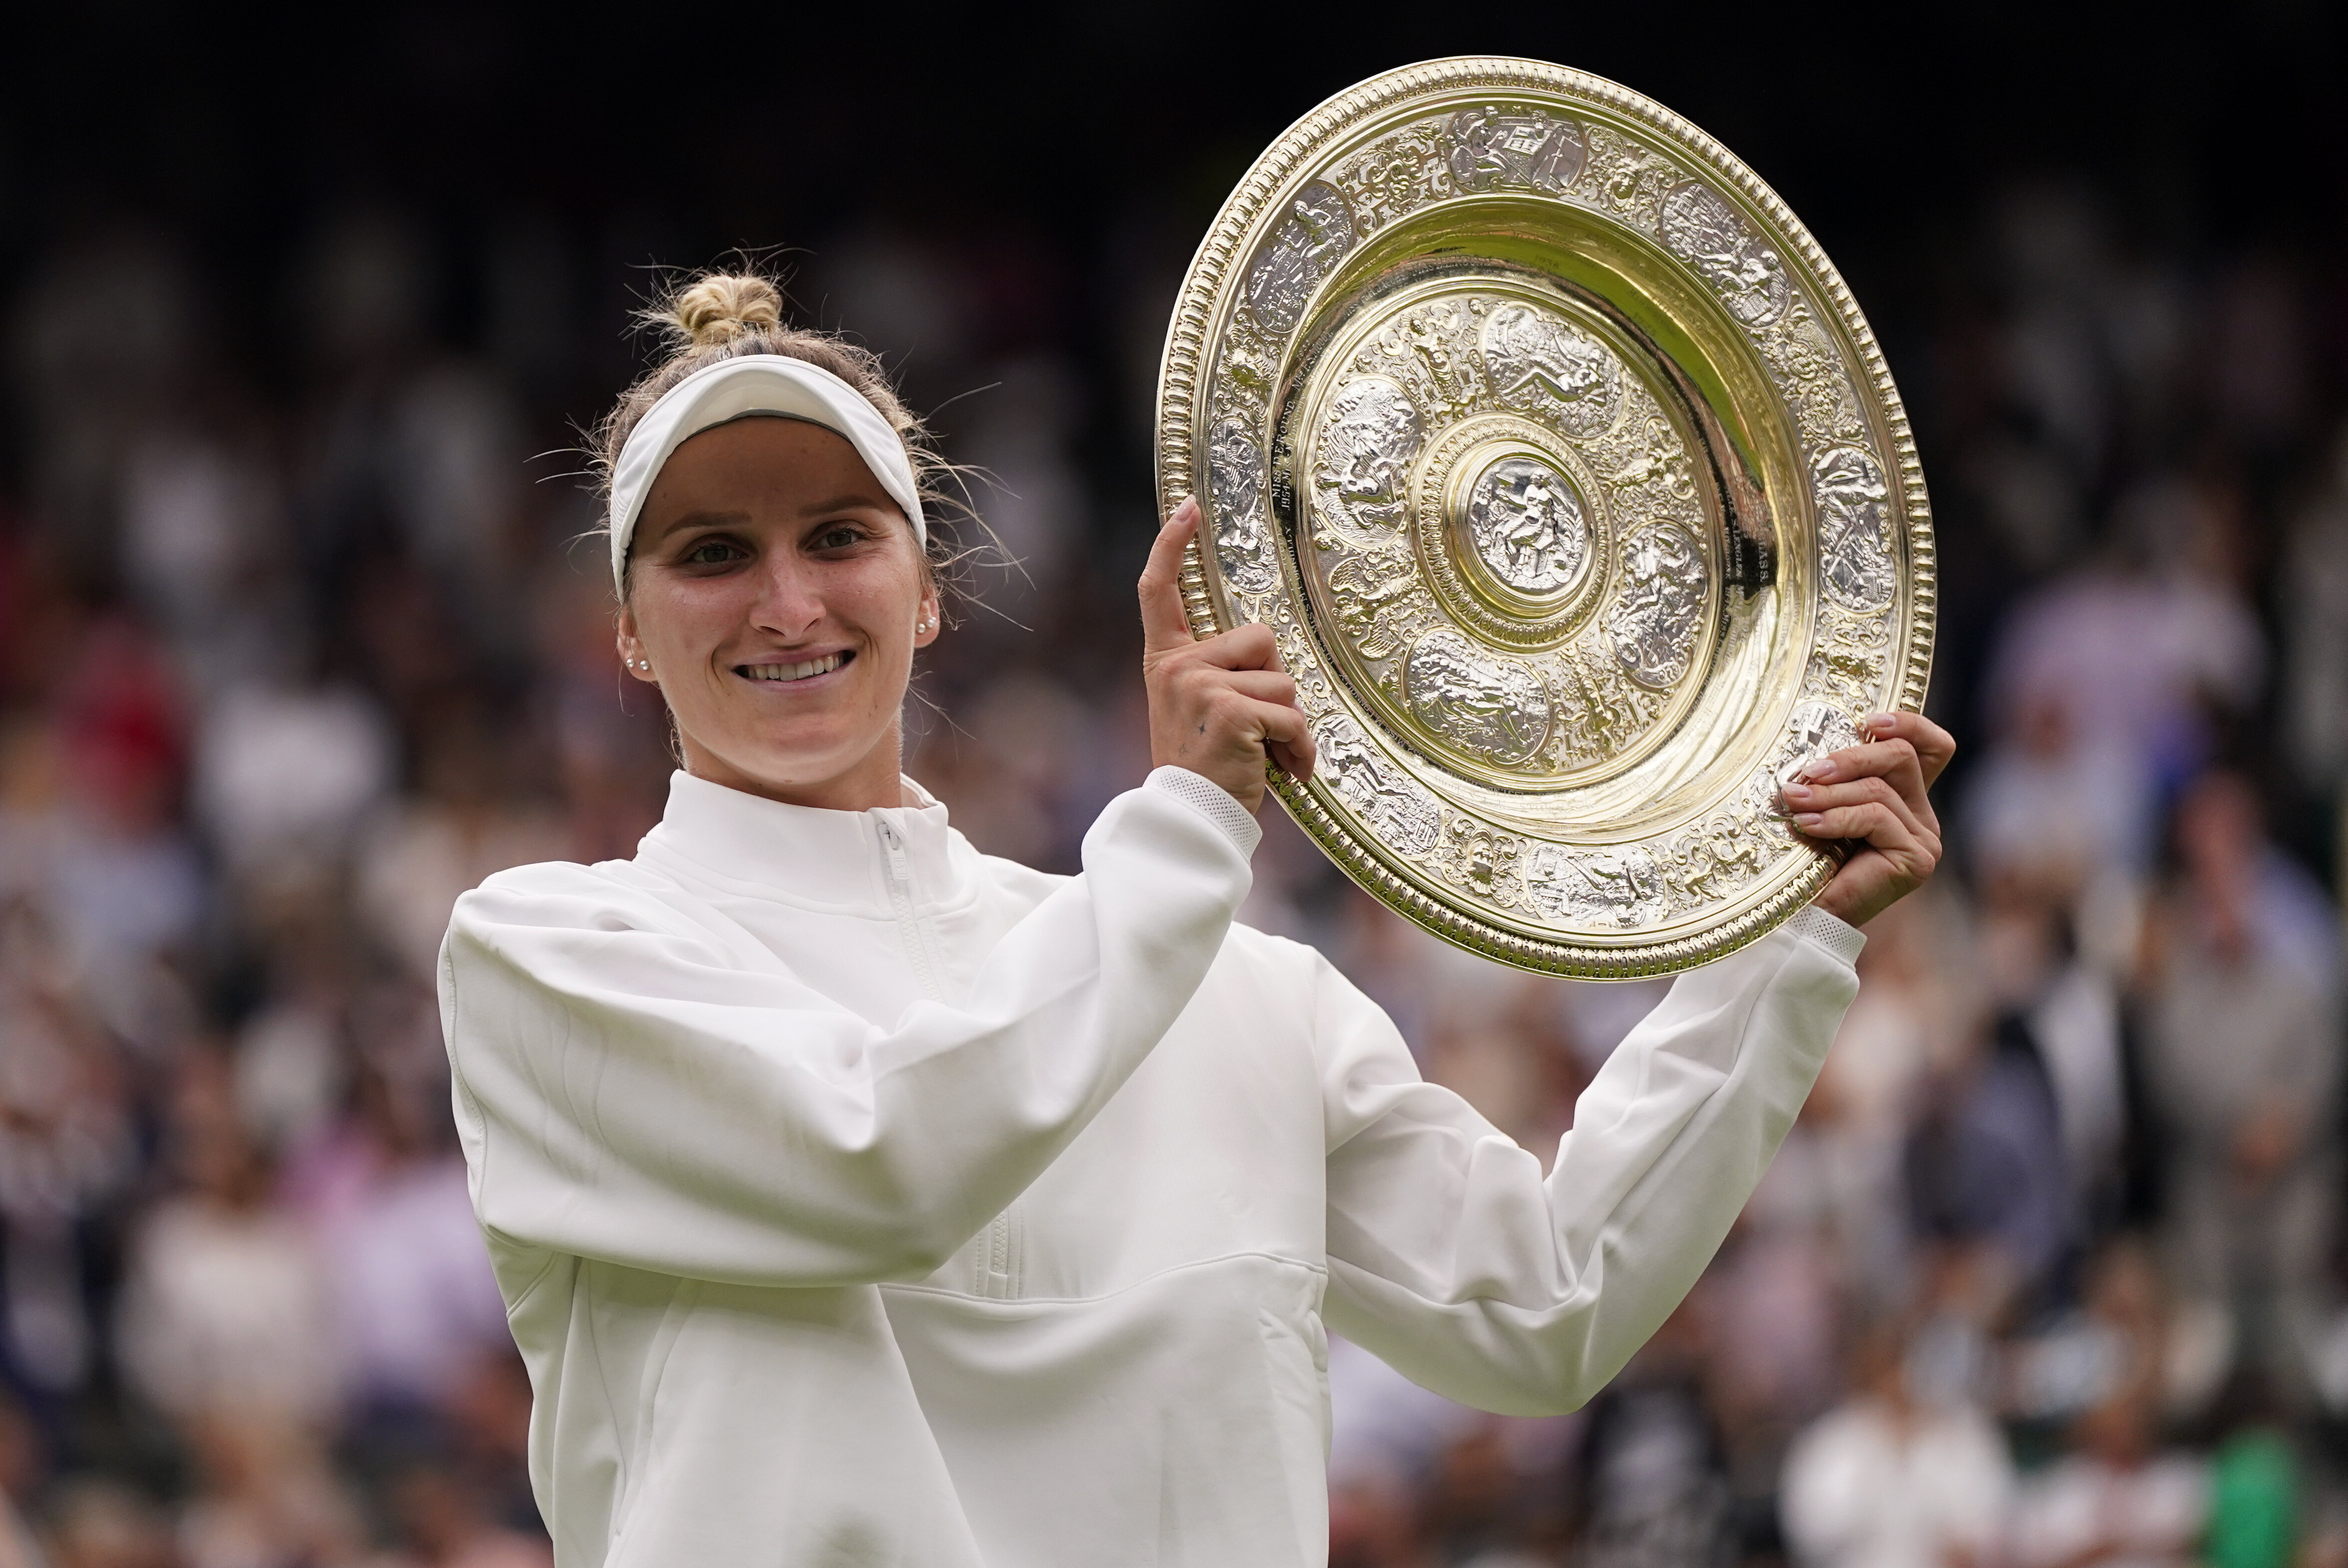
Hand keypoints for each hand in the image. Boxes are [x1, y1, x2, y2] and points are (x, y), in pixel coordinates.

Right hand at [1137, 498, 1314, 812]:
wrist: (1191, 821)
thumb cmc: (1205, 768)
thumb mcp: (1199, 711)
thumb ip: (1218, 674)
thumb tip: (1268, 656)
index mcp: (1167, 662)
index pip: (1160, 592)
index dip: (1172, 546)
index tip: (1189, 508)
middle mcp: (1178, 666)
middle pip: (1261, 637)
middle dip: (1276, 682)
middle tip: (1258, 727)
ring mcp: (1201, 685)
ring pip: (1283, 678)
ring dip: (1288, 721)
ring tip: (1265, 753)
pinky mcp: (1230, 708)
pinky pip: (1291, 713)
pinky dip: (1298, 747)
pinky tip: (1284, 772)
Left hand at [1783, 710, 1953, 927]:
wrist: (1804, 919)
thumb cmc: (1807, 861)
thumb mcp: (1824, 805)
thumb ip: (1837, 777)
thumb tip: (1816, 748)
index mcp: (1906, 799)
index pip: (1933, 747)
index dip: (1909, 724)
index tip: (1868, 721)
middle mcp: (1922, 817)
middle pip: (1901, 757)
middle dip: (1850, 757)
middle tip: (1807, 772)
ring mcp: (1925, 839)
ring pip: (1879, 789)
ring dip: (1829, 793)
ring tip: (1793, 801)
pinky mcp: (1917, 859)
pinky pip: (1875, 817)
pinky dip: (1835, 817)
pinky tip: (1807, 825)